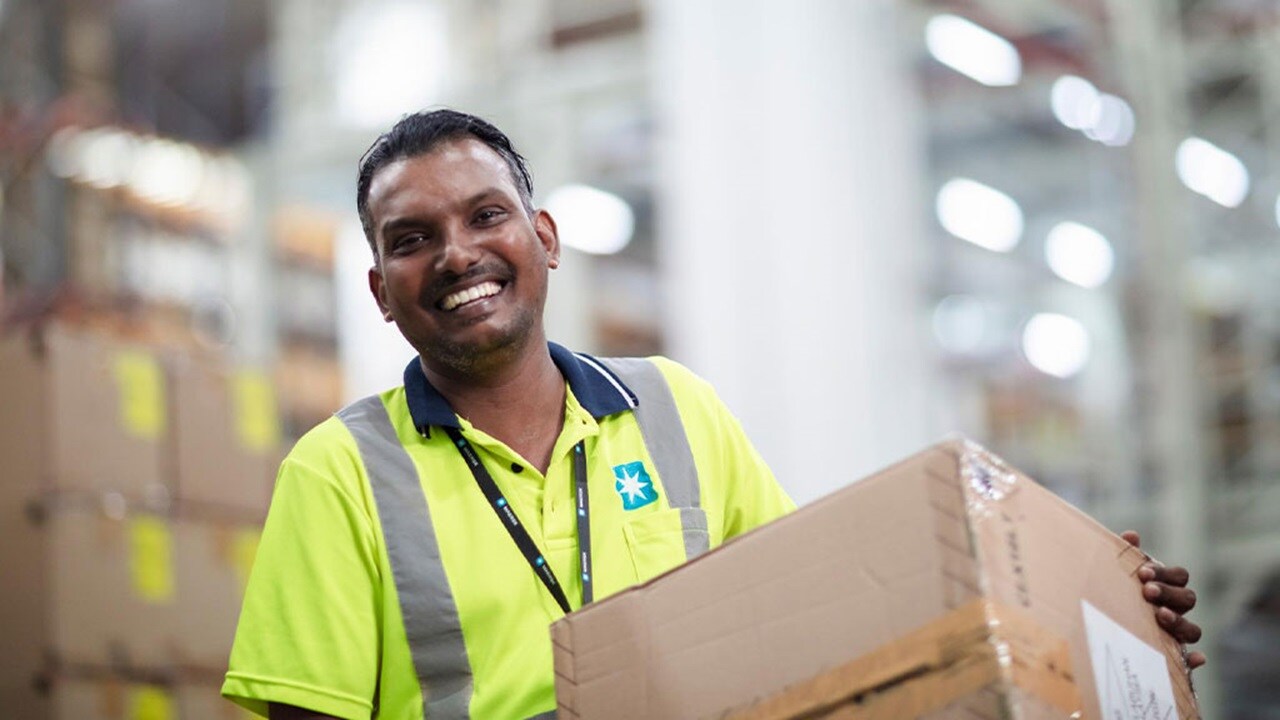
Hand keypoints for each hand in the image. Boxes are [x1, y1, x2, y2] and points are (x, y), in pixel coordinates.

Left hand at [1121, 531, 1205, 669]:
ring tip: (1160, 616)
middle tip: (1146, 591)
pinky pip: (1190, 658)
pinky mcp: (1171, 654)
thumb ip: (1125, 553)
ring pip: (1193, 629)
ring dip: (1180, 622)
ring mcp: (1175, 631)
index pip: (1179, 576)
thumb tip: (1131, 536)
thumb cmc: (1113, 588)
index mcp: (1167, 584)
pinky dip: (1194, 659)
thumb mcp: (1116, 571)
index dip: (1164, 573)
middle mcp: (1176, 607)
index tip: (1142, 573)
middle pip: (1188, 598)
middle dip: (1169, 593)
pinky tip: (1195, 658)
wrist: (1100, 616)